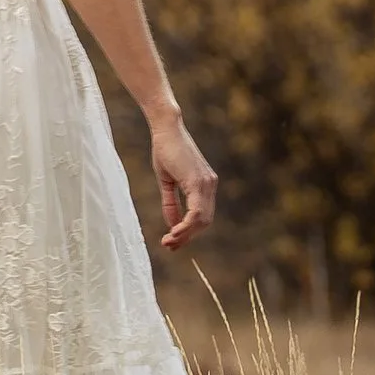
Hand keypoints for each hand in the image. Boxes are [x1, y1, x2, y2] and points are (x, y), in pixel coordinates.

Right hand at [149, 109, 215, 251]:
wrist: (166, 129)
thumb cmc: (165, 150)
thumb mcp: (167, 181)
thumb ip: (171, 203)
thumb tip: (172, 224)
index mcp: (204, 185)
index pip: (202, 216)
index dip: (189, 231)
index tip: (173, 241)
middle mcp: (209, 185)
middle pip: (204, 222)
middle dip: (187, 237)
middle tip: (170, 246)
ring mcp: (206, 184)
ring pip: (202, 220)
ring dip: (186, 234)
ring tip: (169, 242)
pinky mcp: (198, 181)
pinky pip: (197, 211)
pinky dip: (186, 225)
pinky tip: (174, 231)